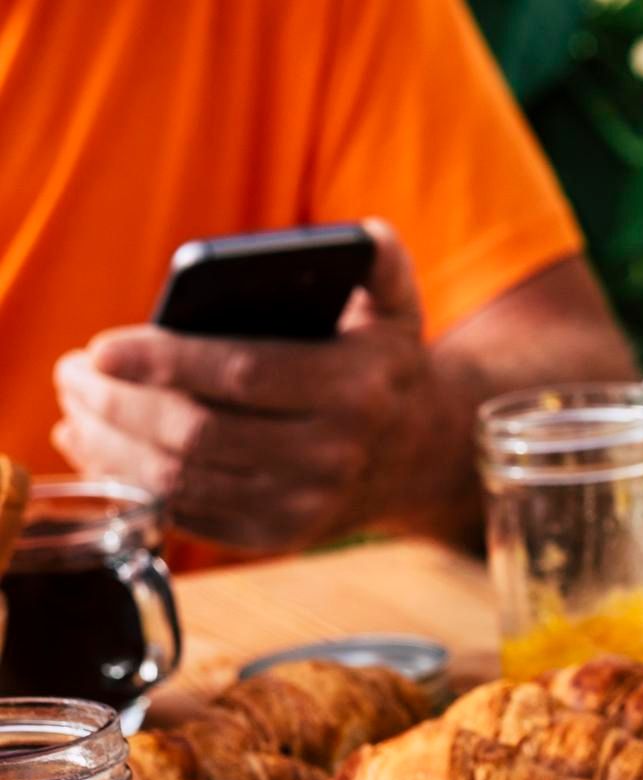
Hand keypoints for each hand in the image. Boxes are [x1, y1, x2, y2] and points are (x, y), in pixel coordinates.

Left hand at [53, 219, 450, 550]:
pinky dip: (131, 482)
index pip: (245, 375)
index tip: (100, 348)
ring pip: (182, 479)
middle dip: (118, 405)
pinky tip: (98, 447)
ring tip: (75, 406)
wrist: (424, 455)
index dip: (166, 362)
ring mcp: (305, 504)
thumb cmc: (385, 366)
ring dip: (111, 444)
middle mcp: (334, 455)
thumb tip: (366, 234)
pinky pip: (188, 514)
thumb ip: (381, 263)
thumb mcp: (397, 308)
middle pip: (199, 434)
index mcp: (355, 390)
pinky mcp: (279, 535)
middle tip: (70, 374)